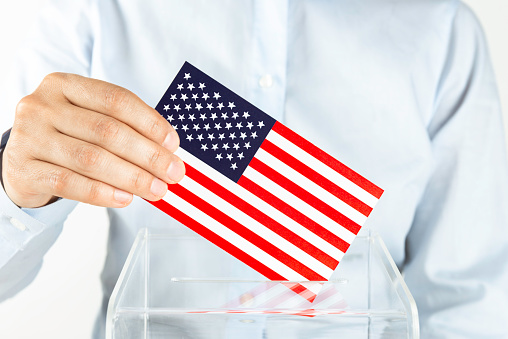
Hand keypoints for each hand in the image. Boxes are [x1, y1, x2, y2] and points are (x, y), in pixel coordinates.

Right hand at [1, 73, 184, 207]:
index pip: (116, 100)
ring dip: (131, 177)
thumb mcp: (89, 121)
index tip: (173, 144)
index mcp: (64, 85)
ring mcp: (29, 136)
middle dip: (148, 155)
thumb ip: (123, 129)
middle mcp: (42, 105)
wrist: (22, 163)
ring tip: (157, 189)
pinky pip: (69, 183)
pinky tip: (125, 198)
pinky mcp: (22, 169)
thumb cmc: (67, 138)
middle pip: (107, 131)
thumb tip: (167, 152)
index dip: (150, 122)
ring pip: (91, 158)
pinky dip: (102, 193)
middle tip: (173, 173)